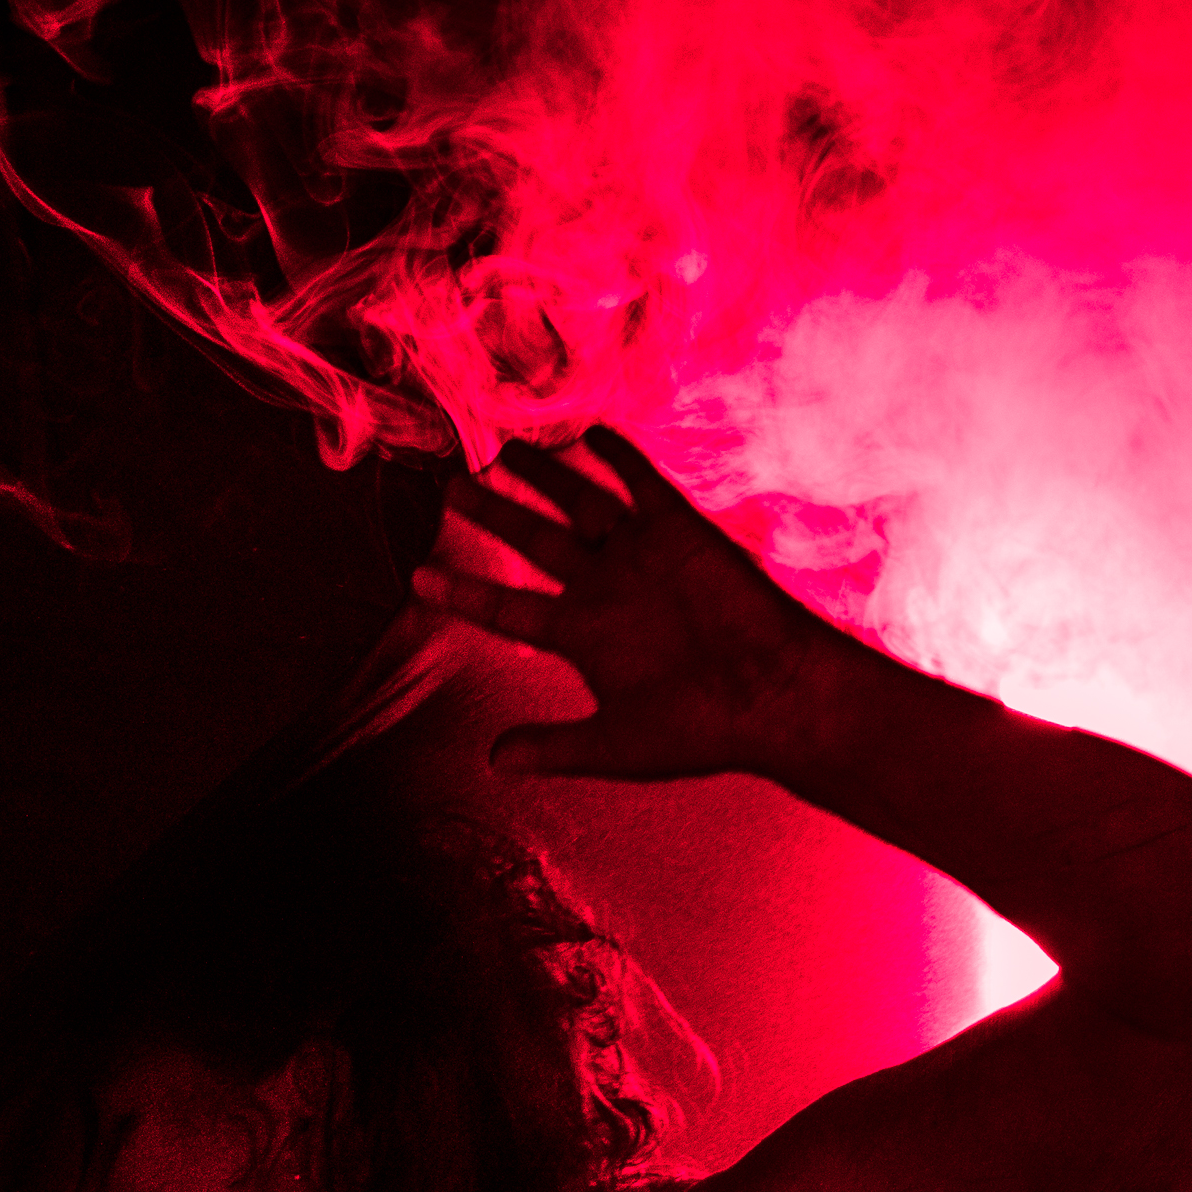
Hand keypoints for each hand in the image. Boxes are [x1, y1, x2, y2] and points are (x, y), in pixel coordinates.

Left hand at [417, 428, 843, 780]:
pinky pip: (641, 484)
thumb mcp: (614, 745)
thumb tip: (493, 760)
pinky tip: (588, 431)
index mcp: (584, 637)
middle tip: (450, 485)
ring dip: (541, 476)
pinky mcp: (680, 532)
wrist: (773, 696)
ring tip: (501, 449)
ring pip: (577, 504)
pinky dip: (616, 456)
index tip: (419, 577)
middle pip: (534, 542)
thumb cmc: (699, 730)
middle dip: (493, 513)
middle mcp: (606, 590)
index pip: (507, 609)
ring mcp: (641, 558)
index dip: (463, 592)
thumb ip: (554, 747)